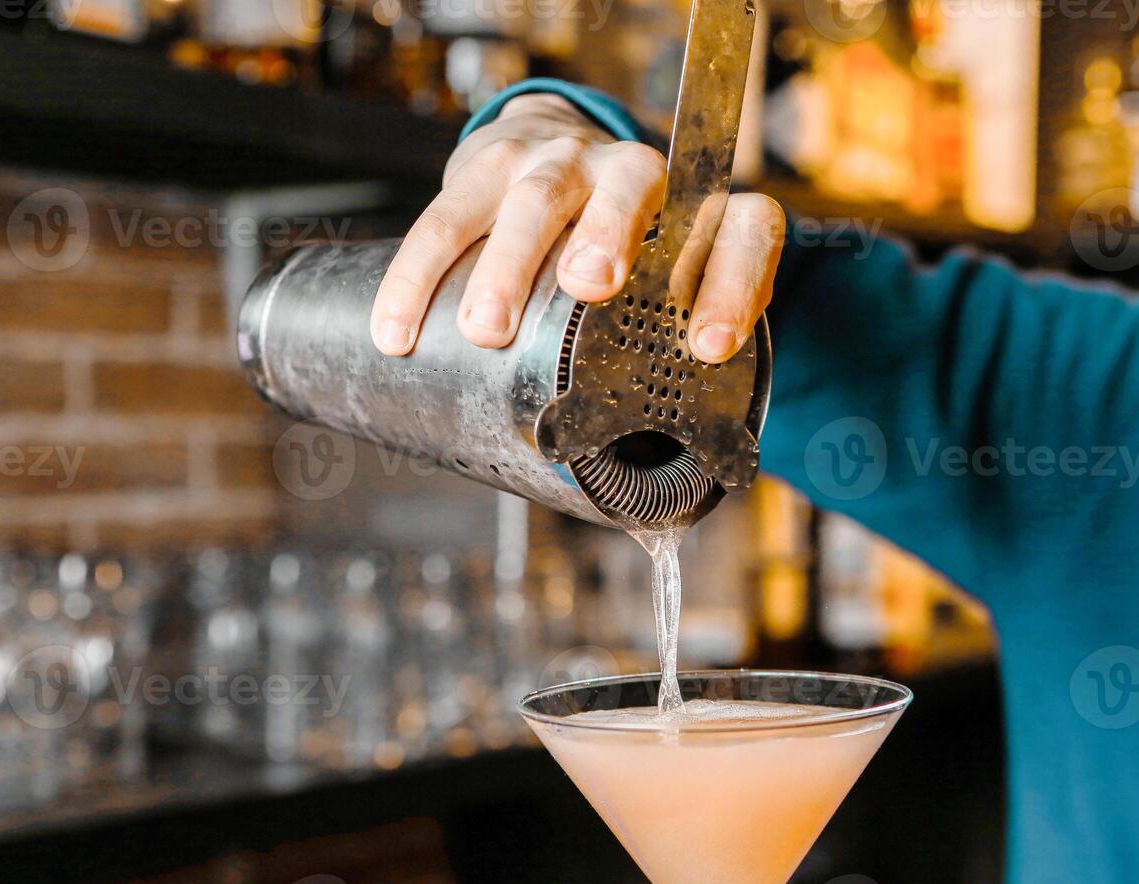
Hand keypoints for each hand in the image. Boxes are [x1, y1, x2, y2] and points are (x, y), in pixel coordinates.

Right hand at [370, 92, 783, 363]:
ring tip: (485, 327)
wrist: (556, 156)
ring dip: (508, 262)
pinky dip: (417, 276)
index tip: (709, 345)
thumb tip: (674, 471)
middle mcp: (634, 172)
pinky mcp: (489, 166)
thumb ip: (673, 355)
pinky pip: (445, 217)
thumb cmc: (623, 252)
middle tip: (589, 285)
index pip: (741, 229)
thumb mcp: (665, 292)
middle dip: (609, 234)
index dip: (734, 283)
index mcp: (698, 209)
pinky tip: (397, 330)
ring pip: (535, 199)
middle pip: (632, 185)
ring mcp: (559, 162)